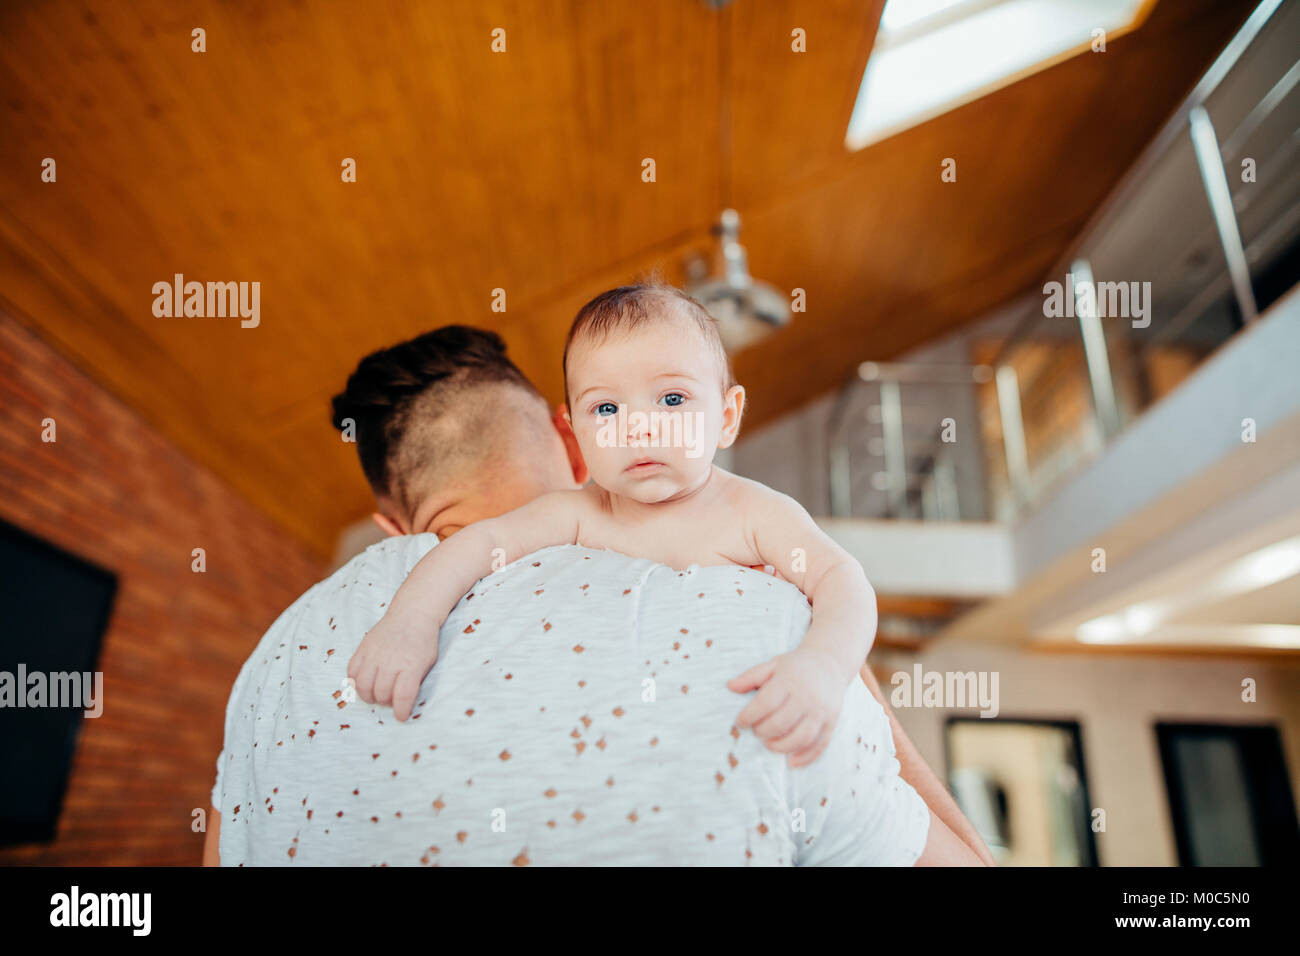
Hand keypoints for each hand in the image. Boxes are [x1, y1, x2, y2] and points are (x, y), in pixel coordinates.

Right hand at [346, 609, 439, 721]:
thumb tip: (403, 703)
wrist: (412, 614)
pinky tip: (364, 682)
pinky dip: (355, 682)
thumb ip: (415, 682)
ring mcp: (374, 653)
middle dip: (386, 702)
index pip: (402, 696)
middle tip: (390, 700)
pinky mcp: (363, 648)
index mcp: (411, 665)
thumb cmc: (423, 641)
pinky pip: (351, 671)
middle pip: (381, 693)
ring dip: (368, 696)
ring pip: (363, 686)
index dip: (401, 711)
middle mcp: (390, 660)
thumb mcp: (428, 662)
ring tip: (376, 694)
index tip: (401, 717)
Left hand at [727, 646, 850, 767]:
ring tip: (769, 744)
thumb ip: (750, 676)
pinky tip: (791, 762)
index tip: (740, 722)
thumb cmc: (796, 666)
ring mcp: (821, 710)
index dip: (749, 716)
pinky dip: (806, 758)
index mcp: (789, 680)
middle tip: (756, 731)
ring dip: (781, 747)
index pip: (766, 703)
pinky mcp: (832, 721)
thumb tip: (729, 686)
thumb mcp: (773, 664)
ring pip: (801, 738)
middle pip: (781, 723)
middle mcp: (807, 696)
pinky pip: (820, 745)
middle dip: (763, 732)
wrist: (830, 662)